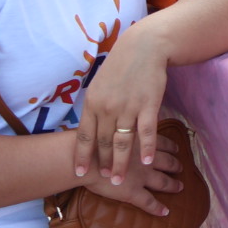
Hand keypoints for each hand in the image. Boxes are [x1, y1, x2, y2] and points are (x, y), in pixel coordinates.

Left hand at [73, 26, 168, 184]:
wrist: (144, 47)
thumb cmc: (121, 66)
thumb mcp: (99, 84)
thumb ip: (95, 106)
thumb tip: (89, 126)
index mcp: (92, 103)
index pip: (83, 136)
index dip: (81, 156)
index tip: (78, 173)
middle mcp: (107, 108)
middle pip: (103, 143)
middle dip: (103, 164)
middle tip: (104, 180)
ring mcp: (128, 108)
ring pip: (122, 142)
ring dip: (120, 163)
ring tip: (119, 179)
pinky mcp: (148, 105)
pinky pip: (146, 132)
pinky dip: (146, 148)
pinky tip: (147, 161)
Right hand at [83, 134, 182, 216]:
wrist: (86, 160)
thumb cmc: (94, 142)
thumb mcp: (113, 128)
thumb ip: (123, 130)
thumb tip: (123, 125)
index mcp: (142, 142)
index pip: (162, 143)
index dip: (171, 146)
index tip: (177, 148)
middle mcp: (146, 159)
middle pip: (167, 162)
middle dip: (175, 165)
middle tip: (182, 167)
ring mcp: (141, 177)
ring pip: (162, 181)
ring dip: (172, 184)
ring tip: (180, 186)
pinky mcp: (132, 192)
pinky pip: (148, 202)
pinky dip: (158, 208)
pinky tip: (165, 212)